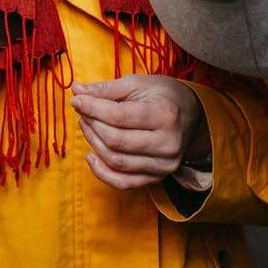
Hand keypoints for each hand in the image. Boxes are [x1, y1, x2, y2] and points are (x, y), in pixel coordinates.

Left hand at [70, 75, 208, 191]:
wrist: (191, 118)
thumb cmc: (162, 96)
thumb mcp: (138, 84)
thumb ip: (107, 89)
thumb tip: (77, 90)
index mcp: (165, 115)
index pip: (119, 116)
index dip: (92, 108)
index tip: (76, 99)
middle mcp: (168, 144)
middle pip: (115, 140)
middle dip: (91, 124)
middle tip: (82, 110)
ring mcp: (164, 165)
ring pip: (116, 161)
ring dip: (93, 143)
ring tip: (87, 125)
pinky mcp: (157, 178)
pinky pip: (123, 183)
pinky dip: (101, 173)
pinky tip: (90, 156)